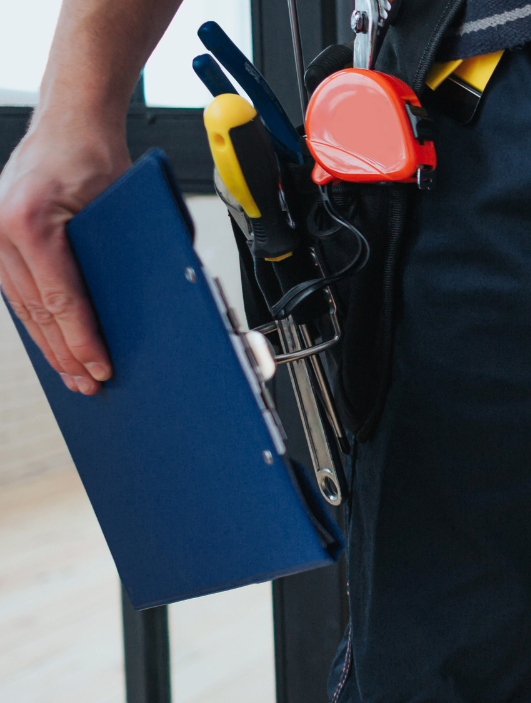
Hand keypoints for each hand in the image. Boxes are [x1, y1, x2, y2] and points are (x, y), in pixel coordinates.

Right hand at [0, 115, 129, 394]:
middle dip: (66, 354)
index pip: (62, 299)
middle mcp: (1, 228)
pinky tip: (53, 343)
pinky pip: (16, 289)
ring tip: (74, 376)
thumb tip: (148, 305)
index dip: (82, 342)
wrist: (69, 121)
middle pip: (38, 311)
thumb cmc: (98, 156)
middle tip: (92, 386)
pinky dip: (36, 319)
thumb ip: (127, 252)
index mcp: (30, 221)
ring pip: (22, 306)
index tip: (101, 369)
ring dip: (49, 344)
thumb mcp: (124, 205)